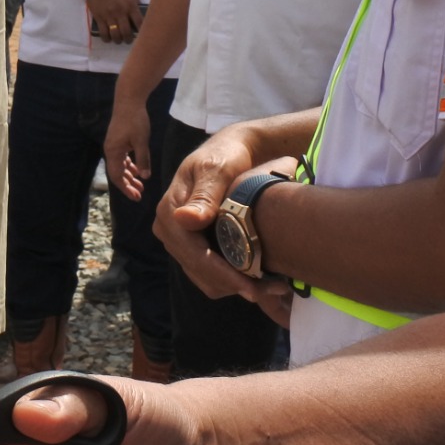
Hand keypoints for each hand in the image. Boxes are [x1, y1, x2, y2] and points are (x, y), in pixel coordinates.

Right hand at [82, 0, 140, 44]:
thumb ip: (134, 5)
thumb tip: (138, 18)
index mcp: (130, 5)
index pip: (140, 23)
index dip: (142, 32)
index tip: (142, 35)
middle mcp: (120, 12)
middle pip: (127, 32)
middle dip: (129, 39)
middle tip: (128, 40)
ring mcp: (109, 16)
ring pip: (115, 35)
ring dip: (118, 40)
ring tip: (119, 40)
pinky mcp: (99, 17)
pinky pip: (103, 33)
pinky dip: (106, 38)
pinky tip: (108, 38)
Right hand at [102, 94, 153, 199]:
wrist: (128, 100)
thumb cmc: (135, 120)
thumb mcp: (142, 141)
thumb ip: (143, 160)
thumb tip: (145, 177)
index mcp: (113, 152)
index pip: (116, 176)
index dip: (125, 188)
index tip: (136, 197)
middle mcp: (111, 150)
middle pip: (117, 173)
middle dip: (127, 185)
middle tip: (139, 194)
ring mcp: (114, 145)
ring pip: (120, 166)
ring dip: (129, 176)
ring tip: (140, 185)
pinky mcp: (118, 140)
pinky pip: (122, 158)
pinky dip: (129, 166)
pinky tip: (137, 170)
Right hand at [156, 129, 297, 315]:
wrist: (231, 153)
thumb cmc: (225, 156)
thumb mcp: (217, 170)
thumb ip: (204, 194)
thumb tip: (184, 220)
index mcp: (169, 213)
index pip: (194, 254)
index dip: (223, 274)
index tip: (252, 288)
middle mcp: (169, 231)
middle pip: (200, 272)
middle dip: (235, 284)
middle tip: (275, 292)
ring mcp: (180, 242)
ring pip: (207, 280)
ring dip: (238, 288)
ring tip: (273, 289)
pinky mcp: (193, 250)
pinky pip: (211, 277)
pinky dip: (235, 282)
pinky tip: (261, 280)